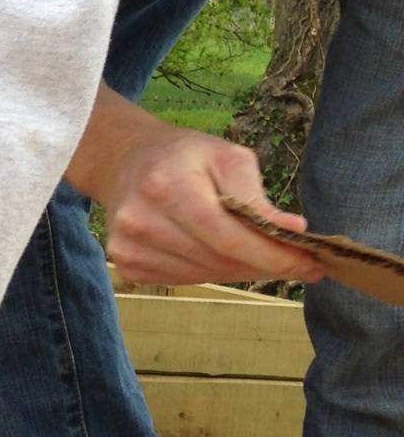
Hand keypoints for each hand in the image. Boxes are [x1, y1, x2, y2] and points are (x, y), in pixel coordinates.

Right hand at [67, 85, 322, 285]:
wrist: (126, 163)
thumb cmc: (184, 157)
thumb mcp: (228, 158)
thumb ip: (257, 197)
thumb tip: (293, 232)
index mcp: (166, 186)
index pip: (228, 238)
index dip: (273, 257)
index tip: (311, 265)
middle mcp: (139, 221)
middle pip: (219, 260)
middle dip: (264, 264)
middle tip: (296, 262)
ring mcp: (127, 248)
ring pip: (204, 275)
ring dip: (239, 269)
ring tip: (255, 252)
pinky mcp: (126, 265)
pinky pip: (183, 280)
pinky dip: (210, 270)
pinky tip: (215, 251)